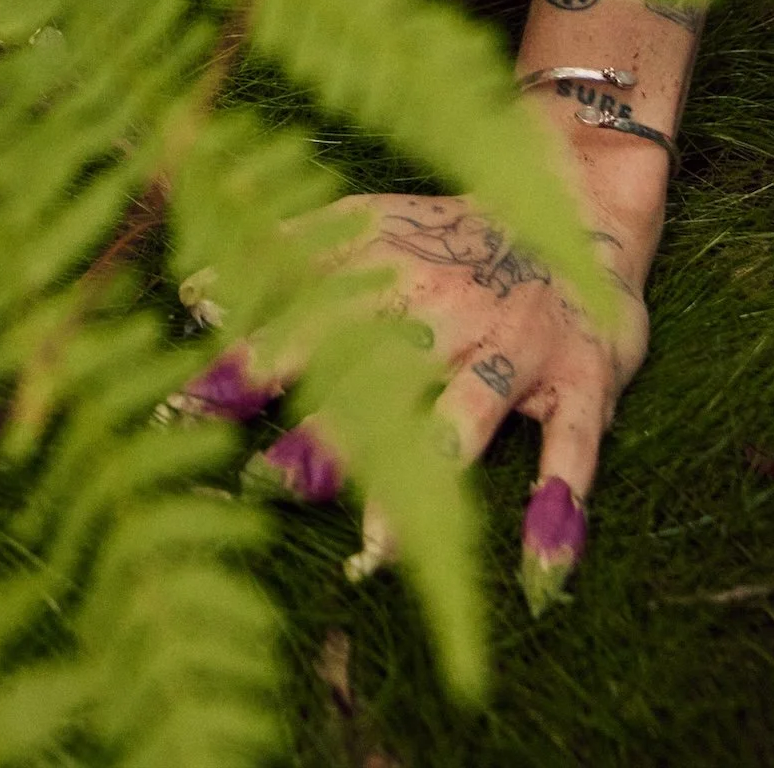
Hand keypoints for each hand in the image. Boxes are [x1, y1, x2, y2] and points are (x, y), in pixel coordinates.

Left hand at [187, 187, 650, 586]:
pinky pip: (573, 446)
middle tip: (266, 482)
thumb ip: (286, 252)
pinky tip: (538, 570)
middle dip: (322, 427)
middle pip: (377, 371)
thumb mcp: (368, 224)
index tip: (189, 405)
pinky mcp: (583, 380)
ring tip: (376, 546)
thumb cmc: (450, 237)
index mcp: (387, 266)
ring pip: (465, 415)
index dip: (252, 357)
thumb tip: (193, 292)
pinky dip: (561, 504)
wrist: (578, 202)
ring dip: (425, 476)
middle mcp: (446, 304)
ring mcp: (515, 345)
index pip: (308, 312)